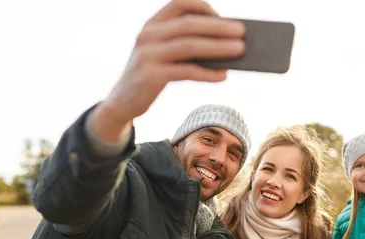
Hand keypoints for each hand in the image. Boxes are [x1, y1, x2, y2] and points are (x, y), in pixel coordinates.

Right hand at [90, 0, 245, 140]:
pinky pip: (186, 71)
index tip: (223, 18)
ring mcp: (148, 55)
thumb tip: (225, 44)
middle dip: (218, 27)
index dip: (203, 7)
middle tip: (242, 32)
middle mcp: (148, 35)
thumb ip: (184, 45)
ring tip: (239, 50)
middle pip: (189, 24)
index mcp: (152, 25)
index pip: (179, 4)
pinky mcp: (151, 76)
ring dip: (218, 47)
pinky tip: (223, 75)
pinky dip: (207, 73)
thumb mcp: (162, 54)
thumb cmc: (151, 76)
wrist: (121, 103)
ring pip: (189, 46)